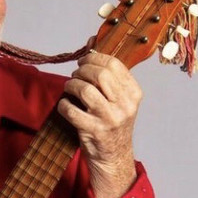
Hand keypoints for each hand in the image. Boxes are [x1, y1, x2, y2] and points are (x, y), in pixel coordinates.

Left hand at [57, 52, 141, 197]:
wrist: (113, 156)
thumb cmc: (111, 123)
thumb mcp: (118, 98)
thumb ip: (107, 73)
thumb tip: (92, 41)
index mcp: (133, 93)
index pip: (114, 64)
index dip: (94, 58)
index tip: (84, 61)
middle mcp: (125, 105)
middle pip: (100, 74)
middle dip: (81, 70)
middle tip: (75, 76)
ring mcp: (110, 119)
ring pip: (85, 90)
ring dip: (71, 86)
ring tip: (70, 89)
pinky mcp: (94, 131)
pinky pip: (71, 110)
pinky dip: (64, 105)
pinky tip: (66, 106)